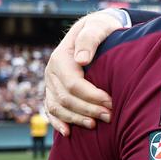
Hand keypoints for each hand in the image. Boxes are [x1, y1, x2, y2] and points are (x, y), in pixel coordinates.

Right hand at [45, 11, 122, 134]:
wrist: (95, 29)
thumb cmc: (100, 28)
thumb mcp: (98, 27)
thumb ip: (90, 40)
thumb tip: (82, 60)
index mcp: (61, 57)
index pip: (73, 84)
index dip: (91, 96)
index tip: (110, 101)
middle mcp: (52, 71)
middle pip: (66, 98)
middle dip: (88, 110)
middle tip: (110, 116)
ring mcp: (50, 83)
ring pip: (57, 107)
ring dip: (76, 119)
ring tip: (95, 125)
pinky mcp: (52, 91)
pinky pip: (50, 110)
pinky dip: (57, 122)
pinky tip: (68, 132)